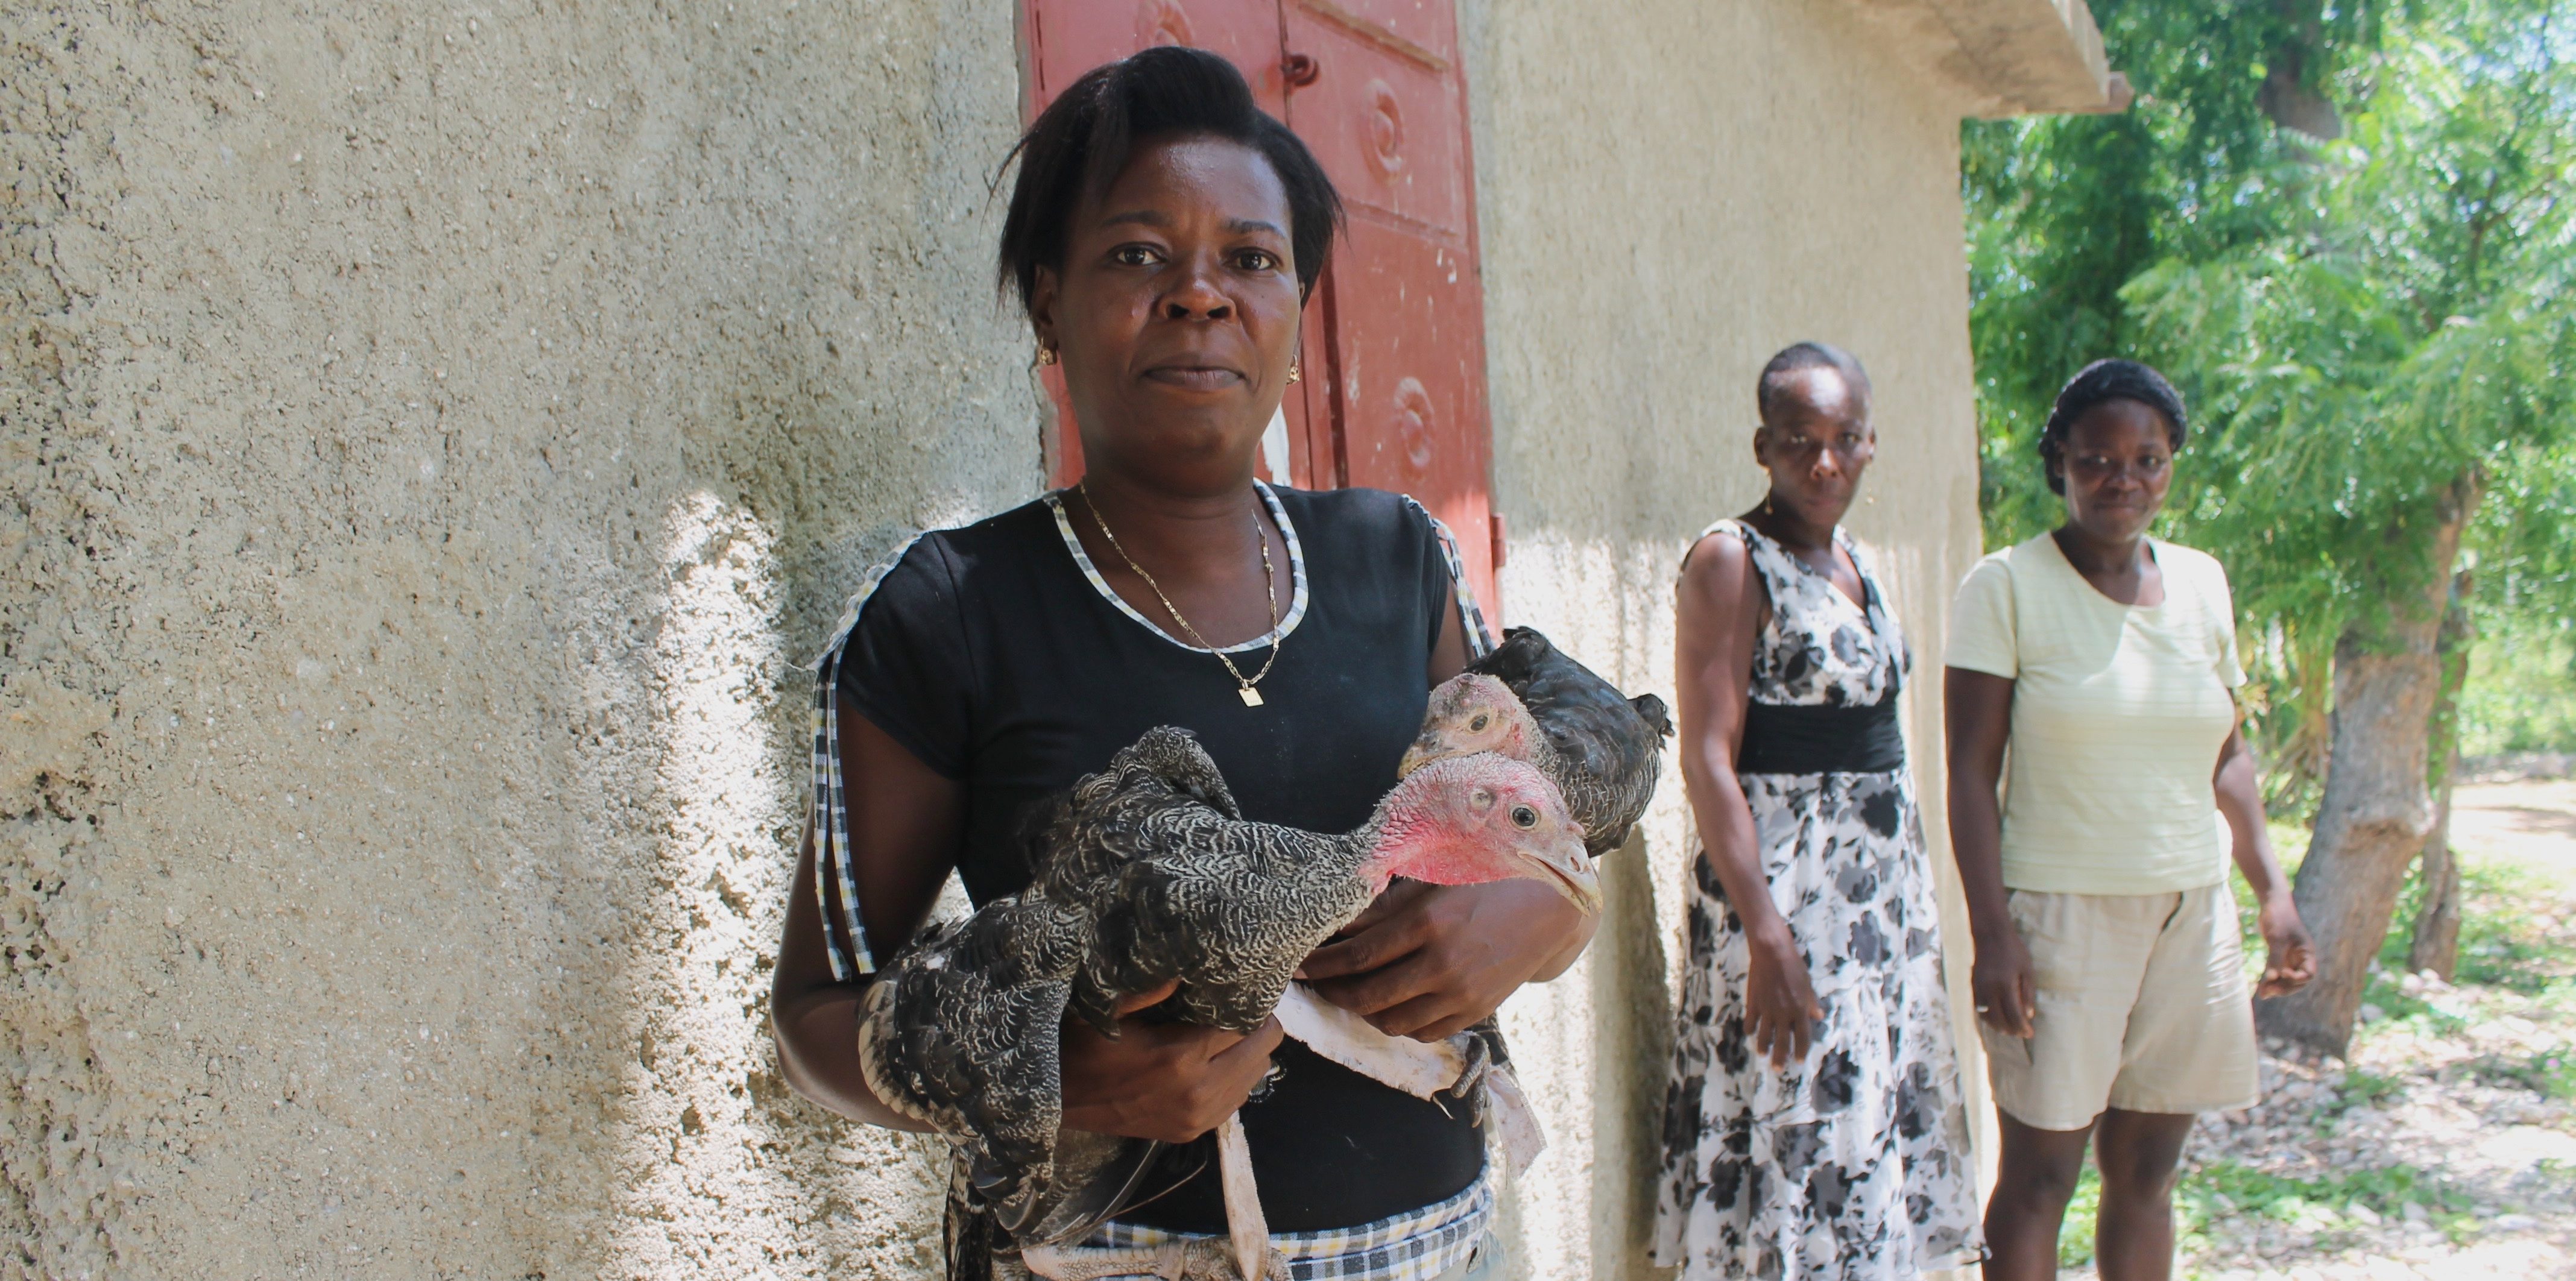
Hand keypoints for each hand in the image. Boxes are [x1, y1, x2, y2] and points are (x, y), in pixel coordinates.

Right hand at [1058, 981, 1284, 1143]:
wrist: (1060, 1100)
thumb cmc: (1083, 1046)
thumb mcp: (1109, 1009)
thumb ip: (1149, 988)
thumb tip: (1186, 968)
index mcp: (1181, 1056)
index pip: (1244, 1025)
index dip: (1250, 1004)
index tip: (1246, 988)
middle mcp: (1198, 1091)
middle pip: (1259, 1053)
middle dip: (1258, 1027)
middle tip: (1244, 1008)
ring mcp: (1197, 1117)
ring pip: (1253, 1080)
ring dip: (1248, 1054)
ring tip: (1231, 1034)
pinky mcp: (1191, 1132)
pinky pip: (1235, 1103)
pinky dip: (1235, 1080)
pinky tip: (1217, 1063)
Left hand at [1296, 879, 1594, 1040]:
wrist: (1549, 908)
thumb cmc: (1485, 883)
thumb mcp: (1432, 883)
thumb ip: (1382, 907)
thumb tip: (1336, 925)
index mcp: (1429, 923)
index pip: (1358, 955)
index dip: (1320, 965)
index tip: (1297, 966)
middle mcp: (1443, 963)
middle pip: (1368, 995)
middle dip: (1332, 993)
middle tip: (1312, 986)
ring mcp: (1462, 993)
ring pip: (1392, 1021)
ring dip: (1361, 1012)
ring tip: (1348, 994)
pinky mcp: (1476, 1012)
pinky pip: (1423, 1032)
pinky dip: (1397, 1023)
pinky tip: (1387, 1006)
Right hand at [1743, 919, 1822, 1068]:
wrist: (1772, 952)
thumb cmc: (1794, 965)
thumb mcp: (1808, 985)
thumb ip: (1812, 1003)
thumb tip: (1818, 1017)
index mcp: (1800, 1010)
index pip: (1802, 1037)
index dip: (1801, 1050)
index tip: (1799, 1061)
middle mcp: (1784, 1014)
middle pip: (1782, 1041)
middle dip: (1780, 1057)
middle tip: (1778, 1069)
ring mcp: (1767, 1009)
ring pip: (1765, 1034)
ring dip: (1763, 1047)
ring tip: (1762, 1056)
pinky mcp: (1754, 1002)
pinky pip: (1751, 1020)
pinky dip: (1750, 1028)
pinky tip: (1749, 1033)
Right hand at [1972, 925, 2037, 1037]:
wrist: (1990, 935)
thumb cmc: (2014, 950)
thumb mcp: (2027, 970)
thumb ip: (2027, 993)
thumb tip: (2028, 1015)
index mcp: (2006, 985)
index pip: (2014, 1014)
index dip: (2022, 1027)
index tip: (2030, 1034)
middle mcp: (1989, 989)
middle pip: (1999, 1019)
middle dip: (2011, 1030)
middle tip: (2020, 1034)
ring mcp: (1978, 988)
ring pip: (1986, 1015)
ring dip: (1997, 1026)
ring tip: (2008, 1030)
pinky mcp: (1972, 985)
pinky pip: (1978, 1007)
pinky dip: (1986, 1016)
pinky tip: (1994, 1018)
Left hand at [2254, 893, 2316, 997]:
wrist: (2271, 903)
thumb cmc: (2279, 918)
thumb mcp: (2277, 939)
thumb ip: (2275, 959)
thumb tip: (2271, 979)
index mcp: (2307, 953)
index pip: (2308, 974)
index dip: (2297, 978)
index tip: (2283, 973)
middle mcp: (2300, 958)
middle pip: (2297, 981)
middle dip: (2285, 987)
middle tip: (2270, 991)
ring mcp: (2289, 958)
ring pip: (2285, 979)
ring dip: (2275, 987)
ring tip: (2262, 995)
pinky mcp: (2278, 956)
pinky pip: (2275, 973)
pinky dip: (2269, 980)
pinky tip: (2261, 989)